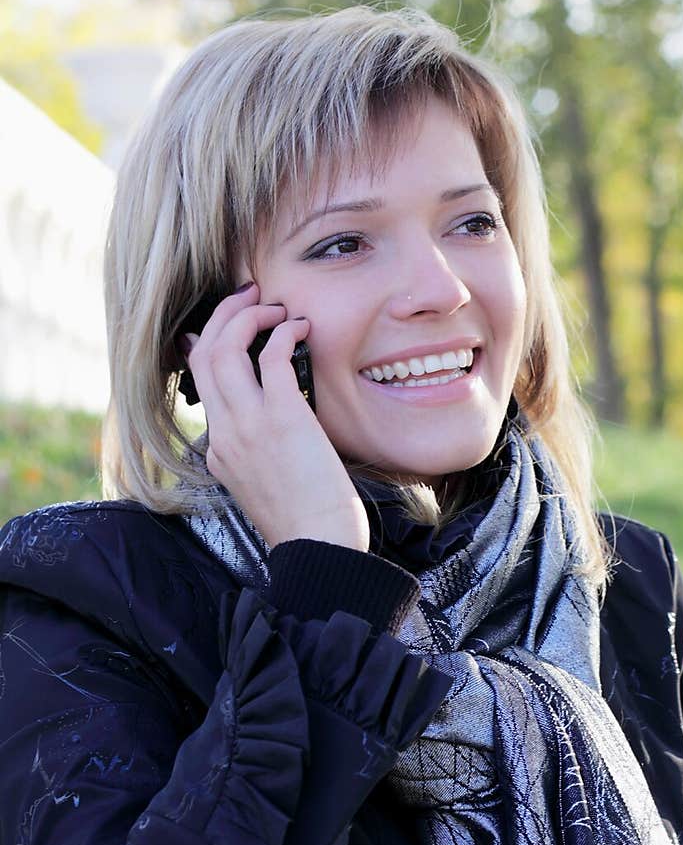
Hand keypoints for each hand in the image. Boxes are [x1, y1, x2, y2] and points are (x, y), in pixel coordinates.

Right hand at [181, 284, 369, 552]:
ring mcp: (249, 424)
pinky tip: (300, 329)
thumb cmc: (308, 523)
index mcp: (220, 450)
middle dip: (224, 315)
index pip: (199, 382)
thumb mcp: (268, 486)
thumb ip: (260, 453)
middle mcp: (225, 433)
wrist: (319, 547)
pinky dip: (282, 333)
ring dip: (247, 317)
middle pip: (203, 354)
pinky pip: (270, 356)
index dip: (207, 342)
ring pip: (225, 348)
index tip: (226, 324)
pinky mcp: (282, 417)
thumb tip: (275, 422)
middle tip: (250, 297)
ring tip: (273, 308)